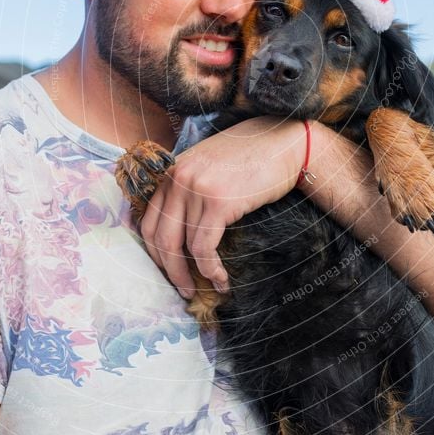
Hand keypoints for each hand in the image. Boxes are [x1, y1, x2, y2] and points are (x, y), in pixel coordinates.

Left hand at [140, 117, 306, 297]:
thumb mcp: (209, 166)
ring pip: (181, 247)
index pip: (148, 220)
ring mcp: (196, 189)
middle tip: (183, 290)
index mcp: (171, 170)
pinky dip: (210, 269)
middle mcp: (177, 177)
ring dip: (191, 276)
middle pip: (159, 236)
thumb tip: (179, 230)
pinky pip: (204, 247)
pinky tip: (221, 278)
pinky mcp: (218, 202)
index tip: (168, 270)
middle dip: (170, 270)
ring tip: (204, 288)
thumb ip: (188, 188)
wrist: (285, 144)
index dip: (155, 252)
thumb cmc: (252, 157)